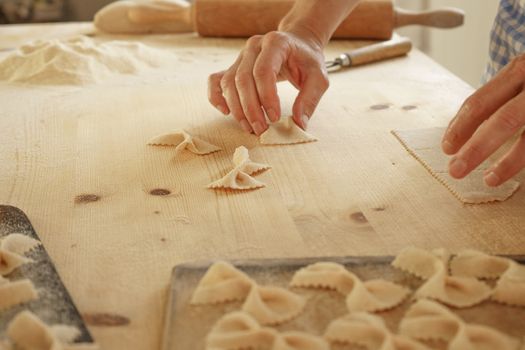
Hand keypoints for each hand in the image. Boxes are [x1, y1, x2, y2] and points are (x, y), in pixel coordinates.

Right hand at [207, 30, 328, 134]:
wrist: (298, 45)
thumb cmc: (307, 61)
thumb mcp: (318, 77)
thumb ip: (310, 99)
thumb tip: (299, 125)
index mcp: (276, 43)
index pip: (263, 71)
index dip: (266, 97)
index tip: (275, 118)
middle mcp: (254, 47)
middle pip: (243, 79)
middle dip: (250, 109)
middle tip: (261, 129)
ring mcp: (241, 56)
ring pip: (228, 82)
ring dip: (237, 109)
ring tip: (250, 127)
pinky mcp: (234, 66)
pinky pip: (216, 80)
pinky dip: (216, 97)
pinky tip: (226, 112)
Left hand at [441, 54, 524, 185]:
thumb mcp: (520, 79)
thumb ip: (498, 99)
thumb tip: (460, 133)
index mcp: (519, 70)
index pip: (481, 101)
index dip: (460, 126)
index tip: (447, 148)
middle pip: (505, 119)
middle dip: (477, 148)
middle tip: (456, 170)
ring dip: (509, 162)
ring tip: (489, 180)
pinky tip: (520, 174)